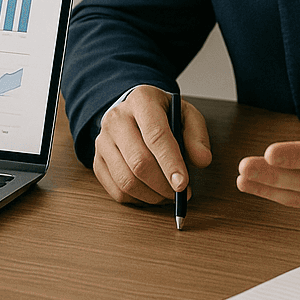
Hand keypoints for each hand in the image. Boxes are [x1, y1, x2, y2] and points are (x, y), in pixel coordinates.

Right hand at [92, 85, 212, 203]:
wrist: (133, 111)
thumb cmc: (162, 114)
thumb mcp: (185, 114)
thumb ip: (197, 135)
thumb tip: (202, 160)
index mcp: (141, 100)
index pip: (156, 135)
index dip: (170, 163)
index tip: (183, 184)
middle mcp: (116, 118)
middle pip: (139, 161)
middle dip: (163, 185)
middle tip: (181, 194)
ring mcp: (102, 140)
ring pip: (126, 180)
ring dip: (152, 196)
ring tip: (168, 194)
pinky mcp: (97, 161)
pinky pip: (116, 191)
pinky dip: (138, 200)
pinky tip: (152, 194)